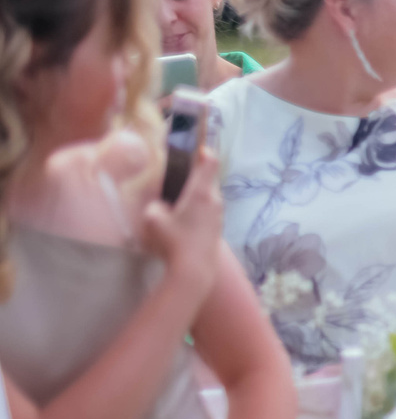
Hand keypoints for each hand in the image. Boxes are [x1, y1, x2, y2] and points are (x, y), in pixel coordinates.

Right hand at [137, 153, 224, 298]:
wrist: (195, 270)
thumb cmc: (173, 241)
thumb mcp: (153, 218)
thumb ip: (154, 204)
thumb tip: (160, 203)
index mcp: (202, 192)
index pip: (210, 162)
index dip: (203, 151)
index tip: (194, 148)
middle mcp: (216, 201)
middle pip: (208, 179)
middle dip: (194, 175)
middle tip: (176, 175)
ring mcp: (219, 216)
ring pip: (209, 196)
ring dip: (195, 193)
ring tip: (176, 197)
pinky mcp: (217, 229)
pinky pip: (208, 210)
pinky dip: (198, 207)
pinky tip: (182, 217)